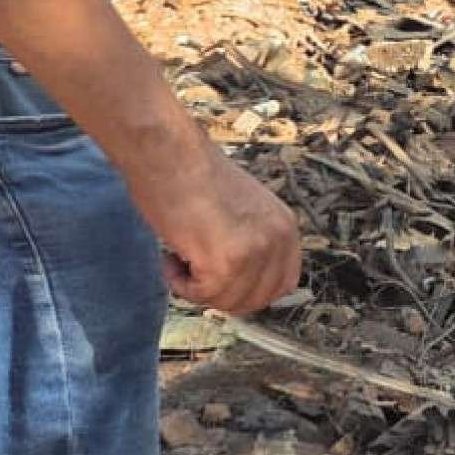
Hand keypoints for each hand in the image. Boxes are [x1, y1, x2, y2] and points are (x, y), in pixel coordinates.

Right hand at [135, 145, 302, 319]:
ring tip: (179, 257)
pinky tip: (171, 257)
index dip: (248, 292)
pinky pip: (203, 296)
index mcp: (285, 226)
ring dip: (197, 289)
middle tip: (193, 271)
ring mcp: (256, 251)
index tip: (220, 282)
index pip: (282, 284)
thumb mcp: (242, 211)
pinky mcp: (227, 261)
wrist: (168, 153)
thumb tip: (241, 280)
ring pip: (227, 301)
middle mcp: (278, 240)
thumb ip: (251, 241)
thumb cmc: (191, 175)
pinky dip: (181, 285)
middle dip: (220, 294)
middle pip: (256, 299)